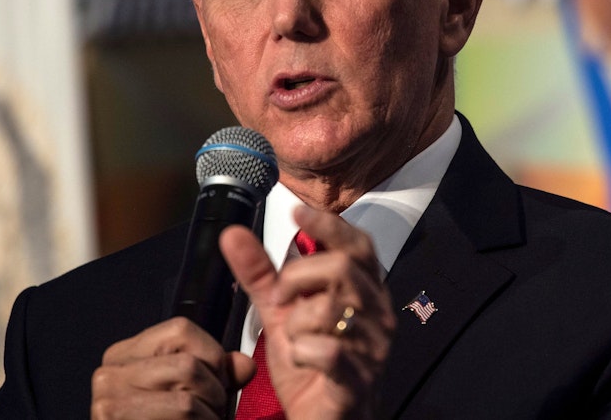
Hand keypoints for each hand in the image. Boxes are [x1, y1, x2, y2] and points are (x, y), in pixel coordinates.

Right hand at [90, 316, 255, 418]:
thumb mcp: (190, 391)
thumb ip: (217, 373)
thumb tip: (245, 365)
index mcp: (125, 355)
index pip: (180, 330)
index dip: (212, 355)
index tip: (218, 378)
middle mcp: (109, 374)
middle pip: (188, 365)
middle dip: (214, 392)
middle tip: (213, 410)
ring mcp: (108, 403)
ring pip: (187, 397)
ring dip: (209, 415)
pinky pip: (184, 414)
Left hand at [221, 204, 395, 419]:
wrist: (320, 418)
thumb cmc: (309, 363)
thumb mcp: (280, 312)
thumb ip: (260, 273)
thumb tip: (233, 234)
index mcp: (363, 291)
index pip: (358, 244)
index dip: (329, 225)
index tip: (297, 212)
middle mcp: (377, 314)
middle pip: (342, 267)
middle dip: (298, 276)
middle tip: (279, 297)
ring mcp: (373, 347)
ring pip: (331, 309)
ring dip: (297, 322)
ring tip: (293, 337)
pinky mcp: (359, 381)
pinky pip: (327, 352)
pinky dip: (301, 353)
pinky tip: (300, 358)